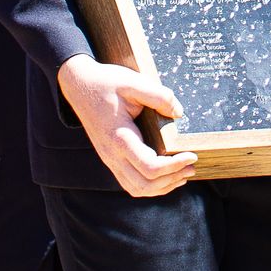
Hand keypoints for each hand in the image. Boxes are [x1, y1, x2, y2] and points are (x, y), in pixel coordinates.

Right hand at [56, 56, 195, 197]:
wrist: (78, 85)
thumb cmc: (106, 83)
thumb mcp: (133, 82)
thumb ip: (158, 96)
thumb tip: (178, 113)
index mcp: (120, 138)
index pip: (150, 167)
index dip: (174, 166)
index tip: (192, 155)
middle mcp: (112, 155)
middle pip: (144, 185)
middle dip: (172, 179)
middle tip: (192, 167)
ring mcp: (109, 159)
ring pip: (136, 189)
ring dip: (162, 187)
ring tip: (182, 174)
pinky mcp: (110, 159)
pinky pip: (130, 183)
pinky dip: (150, 185)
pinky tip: (165, 175)